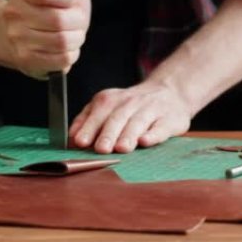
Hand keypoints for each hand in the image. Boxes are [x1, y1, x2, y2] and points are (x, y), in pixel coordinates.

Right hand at [0, 0, 90, 79]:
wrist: (24, 32)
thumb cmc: (52, 3)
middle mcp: (13, 12)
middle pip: (58, 20)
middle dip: (78, 21)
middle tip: (78, 20)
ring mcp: (17, 38)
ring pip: (62, 41)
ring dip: (76, 38)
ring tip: (74, 33)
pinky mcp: (25, 58)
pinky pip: (61, 59)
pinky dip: (71, 53)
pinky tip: (67, 47)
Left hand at [69, 81, 191, 153]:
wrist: (170, 91)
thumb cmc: (131, 106)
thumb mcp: (107, 106)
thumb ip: (87, 120)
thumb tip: (71, 137)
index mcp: (111, 100)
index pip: (98, 113)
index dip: (89, 128)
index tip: (80, 142)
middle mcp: (131, 103)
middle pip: (117, 118)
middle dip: (108, 134)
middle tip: (101, 149)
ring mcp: (151, 110)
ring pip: (138, 122)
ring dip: (129, 135)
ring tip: (122, 148)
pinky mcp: (170, 120)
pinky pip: (161, 127)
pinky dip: (153, 134)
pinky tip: (145, 141)